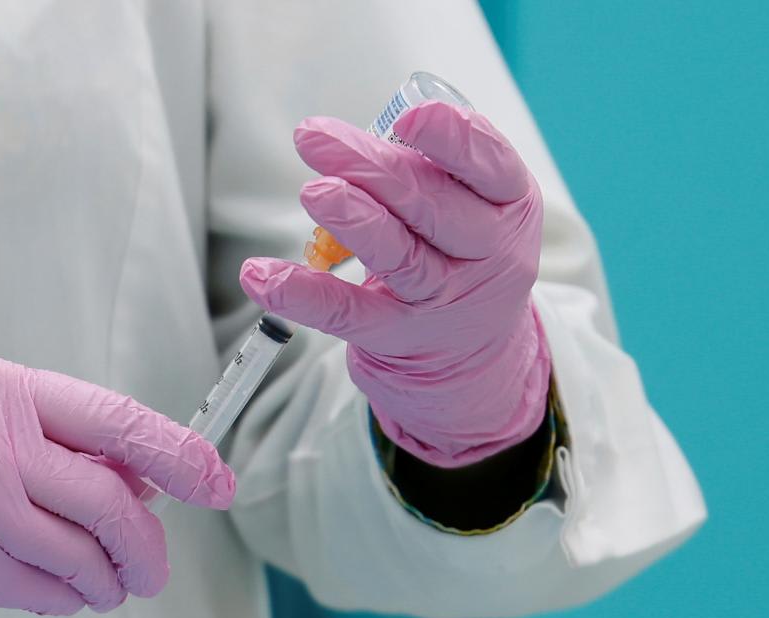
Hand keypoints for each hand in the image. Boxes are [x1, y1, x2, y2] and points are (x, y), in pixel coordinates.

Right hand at [0, 351, 234, 617]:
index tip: (216, 481)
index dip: (176, 453)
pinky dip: (64, 600)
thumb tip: (147, 481)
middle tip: (154, 570)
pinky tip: (58, 594)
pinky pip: (41, 590)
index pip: (112, 418)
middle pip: (105, 497)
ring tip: (105, 588)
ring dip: (106, 582)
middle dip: (145, 544)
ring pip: (78, 554)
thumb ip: (55, 443)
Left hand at [239, 101, 549, 467]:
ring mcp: (440, 298)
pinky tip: (261, 274)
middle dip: (371, 166)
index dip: (453, 139)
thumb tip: (352, 139)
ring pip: (397, 255)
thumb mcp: (474, 204)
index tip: (410, 116)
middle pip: (429, 204)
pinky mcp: (395, 334)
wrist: (472, 350)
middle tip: (317, 137)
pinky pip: (346, 312)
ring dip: (352, 220)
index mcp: (507, 203)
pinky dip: (301, 292)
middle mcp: (484, 253)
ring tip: (313, 193)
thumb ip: (428, 167)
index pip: (491, 165)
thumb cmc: (460, 249)